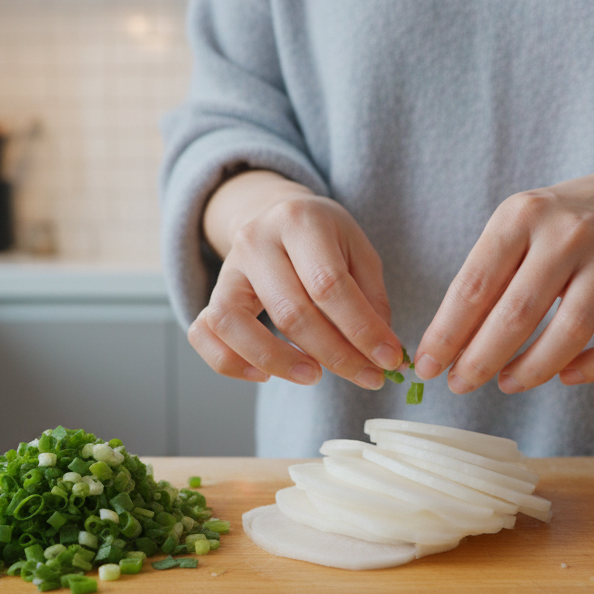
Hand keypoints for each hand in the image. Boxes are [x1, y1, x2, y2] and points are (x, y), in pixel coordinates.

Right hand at [189, 171, 404, 388]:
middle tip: (367, 378)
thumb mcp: (358, 251)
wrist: (277, 215)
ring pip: (236, 324)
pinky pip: (204, 333)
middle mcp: (256, 240)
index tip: (389, 360)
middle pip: (291, 311)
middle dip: (335, 354)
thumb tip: (382, 351)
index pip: (330, 285)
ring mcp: (228, 267)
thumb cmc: (325, 239)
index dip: (362, 330)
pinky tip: (265, 375)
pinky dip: (229, 362)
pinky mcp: (213, 292)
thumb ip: (372, 298)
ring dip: (279, 361)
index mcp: (300, 220)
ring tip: (315, 377)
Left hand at [414, 158, 593, 393]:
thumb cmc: (552, 228)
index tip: (427, 367)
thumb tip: (445, 349)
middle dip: (482, 358)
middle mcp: (568, 232)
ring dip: (534, 369)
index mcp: (522, 216)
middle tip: (460, 385)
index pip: (475, 285)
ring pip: (572, 331)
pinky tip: (565, 376)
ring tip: (507, 383)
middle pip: (519, 312)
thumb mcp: (511, 232)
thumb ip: (483, 283)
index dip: (446, 333)